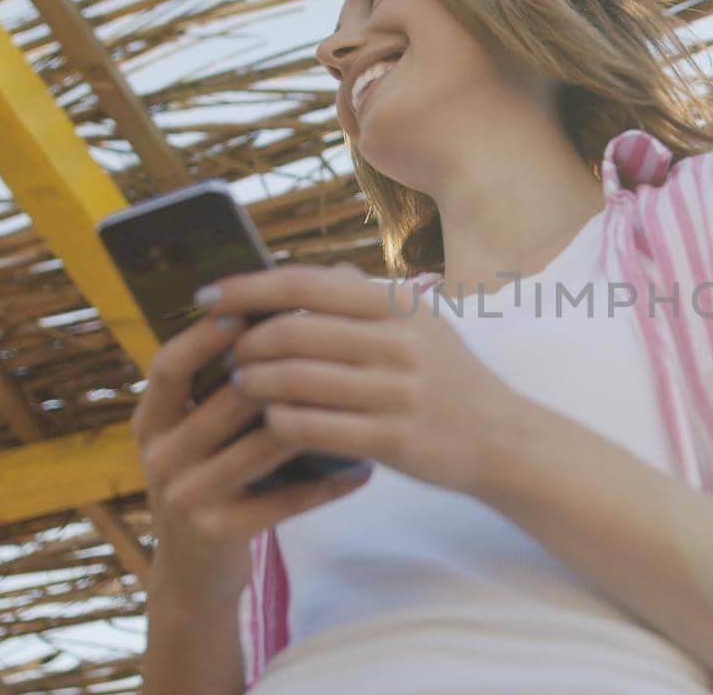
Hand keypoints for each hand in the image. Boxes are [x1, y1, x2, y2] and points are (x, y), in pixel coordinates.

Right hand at [130, 312, 372, 600]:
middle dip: (281, 372)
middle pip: (225, 401)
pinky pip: (285, 500)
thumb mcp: (203, 431)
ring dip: (316, 422)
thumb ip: (229, 380)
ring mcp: (186, 498)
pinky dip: (327, 484)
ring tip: (363, 401)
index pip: (169, 366)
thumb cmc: (215, 478)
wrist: (197, 570)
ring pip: (260, 446)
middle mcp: (160, 456)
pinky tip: (364, 470)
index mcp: (152, 420)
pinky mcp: (219, 532)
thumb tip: (289, 304)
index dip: (203, 337)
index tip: (245, 310)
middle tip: (336, 348)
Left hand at [200, 263, 525, 499]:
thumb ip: (368, 298)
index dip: (249, 288)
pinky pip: (311, 427)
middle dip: (244, 343)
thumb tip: (316, 272)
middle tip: (223, 353)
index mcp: (400, 307)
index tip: (208, 297)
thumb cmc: (451, 381)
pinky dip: (277, 421)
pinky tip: (267, 423)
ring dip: (252, 384)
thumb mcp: (423, 326)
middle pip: (293, 333)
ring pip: (294, 381)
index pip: (308, 285)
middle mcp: (399, 344)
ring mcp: (396, 394)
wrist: (504, 441)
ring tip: (238, 387)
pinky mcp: (391, 440)